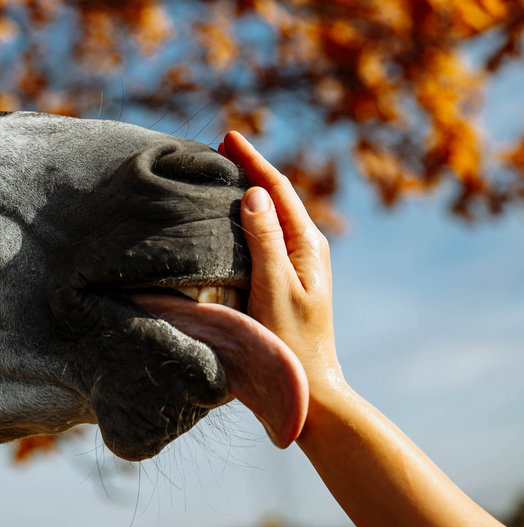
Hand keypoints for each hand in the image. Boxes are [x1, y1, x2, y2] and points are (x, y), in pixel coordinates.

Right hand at [219, 131, 343, 394]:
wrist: (311, 388)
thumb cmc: (291, 343)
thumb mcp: (275, 289)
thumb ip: (265, 240)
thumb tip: (253, 193)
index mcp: (307, 245)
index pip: (276, 189)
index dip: (253, 161)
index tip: (228, 136)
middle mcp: (305, 248)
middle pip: (273, 196)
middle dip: (248, 169)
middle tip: (217, 147)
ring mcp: (295, 263)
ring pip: (268, 215)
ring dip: (246, 191)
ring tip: (219, 173)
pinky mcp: (282, 278)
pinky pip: (262, 236)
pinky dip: (243, 218)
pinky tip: (226, 219)